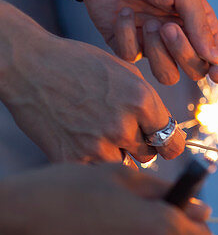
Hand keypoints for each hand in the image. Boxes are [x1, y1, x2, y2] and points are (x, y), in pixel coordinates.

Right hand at [0, 17, 184, 162]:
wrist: (28, 66)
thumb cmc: (78, 65)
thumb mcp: (125, 73)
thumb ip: (149, 105)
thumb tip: (166, 131)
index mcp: (141, 102)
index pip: (172, 143)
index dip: (168, 144)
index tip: (163, 144)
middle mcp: (123, 126)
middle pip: (148, 155)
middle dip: (139, 146)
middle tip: (119, 130)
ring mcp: (96, 145)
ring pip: (123, 165)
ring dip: (115, 154)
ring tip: (96, 131)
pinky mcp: (71, 157)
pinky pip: (95, 170)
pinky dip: (91, 160)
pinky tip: (80, 139)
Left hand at [80, 0, 217, 85]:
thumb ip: (200, 26)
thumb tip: (216, 60)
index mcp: (200, 26)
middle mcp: (179, 40)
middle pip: (194, 71)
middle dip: (183, 53)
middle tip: (168, 27)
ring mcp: (152, 45)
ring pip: (166, 74)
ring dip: (158, 52)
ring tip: (148, 22)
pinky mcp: (125, 44)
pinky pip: (131, 56)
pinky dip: (127, 34)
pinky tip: (124, 12)